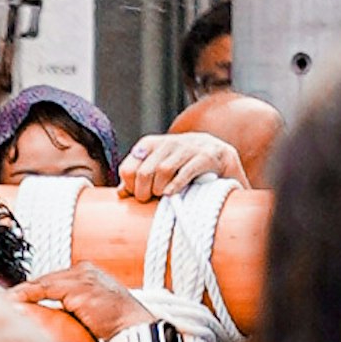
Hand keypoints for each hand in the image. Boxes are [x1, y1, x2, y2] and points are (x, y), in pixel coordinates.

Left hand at [121, 129, 246, 199]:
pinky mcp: (206, 156)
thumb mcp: (158, 166)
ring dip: (160, 189)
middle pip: (144, 172)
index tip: (138, 195)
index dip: (130, 186)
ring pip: (163, 170)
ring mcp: (188, 147)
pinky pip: (186, 171)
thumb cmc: (182, 165)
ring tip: (163, 196)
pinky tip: (173, 194)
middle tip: (150, 199)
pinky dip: (176, 185)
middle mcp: (168, 143)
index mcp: (150, 144)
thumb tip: (121, 193)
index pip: (128, 168)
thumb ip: (139, 178)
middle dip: (144, 192)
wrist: (219, 155)